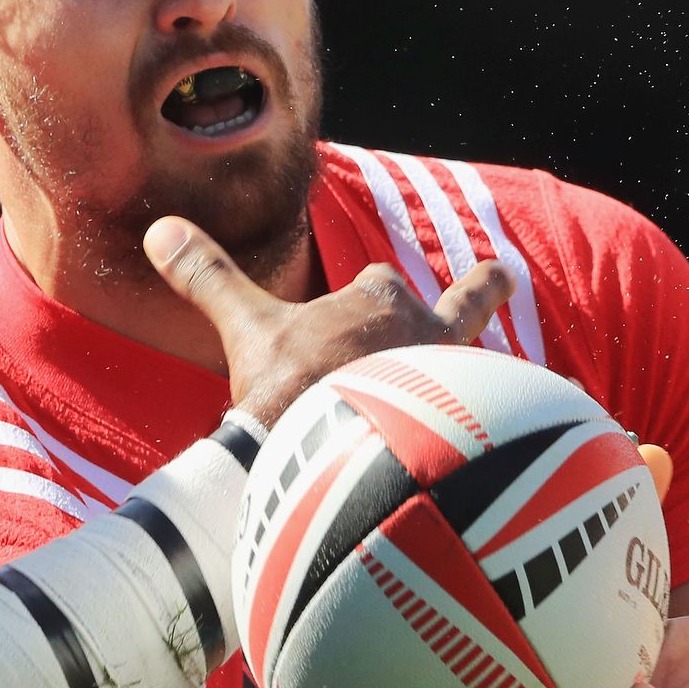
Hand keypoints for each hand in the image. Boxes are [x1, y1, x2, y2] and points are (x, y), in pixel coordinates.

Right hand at [147, 216, 513, 426]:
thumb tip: (160, 229)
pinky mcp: (475, 433)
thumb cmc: (295, 388)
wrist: (343, 458)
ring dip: (488, 368)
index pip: (378, 285)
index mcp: (375, 304)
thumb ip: (209, 279)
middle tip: (503, 273)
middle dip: (477, 291)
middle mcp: (427, 336)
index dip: (368, 294)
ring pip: (482, 366)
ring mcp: (457, 386)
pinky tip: (529, 437)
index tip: (368, 290)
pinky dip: (518, 423)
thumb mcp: (246, 329)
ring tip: (512, 374)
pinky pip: (505, 420)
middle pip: (456, 307)